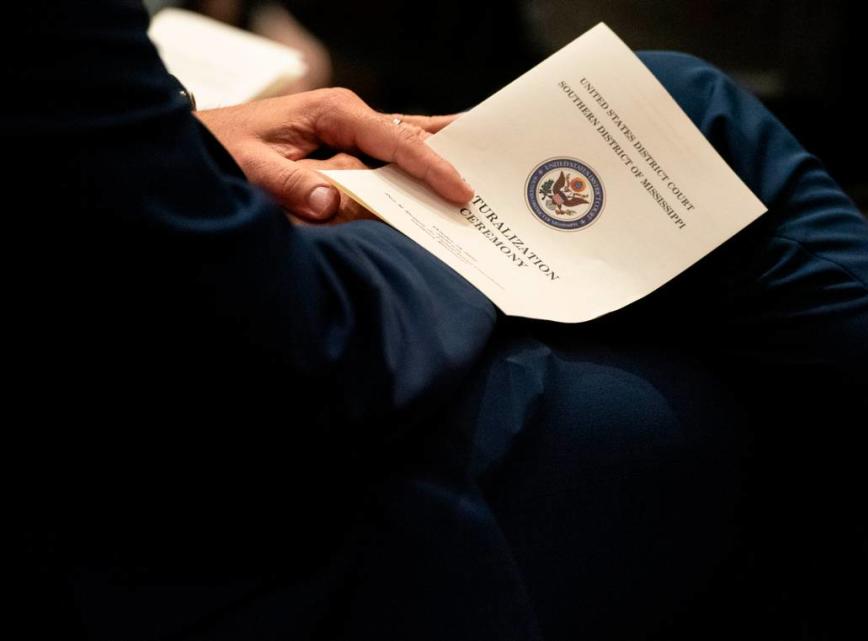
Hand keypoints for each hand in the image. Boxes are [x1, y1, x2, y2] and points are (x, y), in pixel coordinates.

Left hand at [195, 89, 470, 221]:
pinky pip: (393, 157)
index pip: (397, 141)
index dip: (432, 169)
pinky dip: (420, 167)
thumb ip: (296, 184)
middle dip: (453, 157)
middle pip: (415, 136)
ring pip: (410, 144)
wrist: (204, 141)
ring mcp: (352, 130)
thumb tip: (334, 200)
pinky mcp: (348, 147)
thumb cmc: (225, 151)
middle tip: (496, 176)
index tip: (461, 192)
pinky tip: (446, 176)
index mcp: (335, 112)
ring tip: (487, 171)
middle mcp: (350, 116)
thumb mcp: (254, 169)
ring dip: (444, 160)